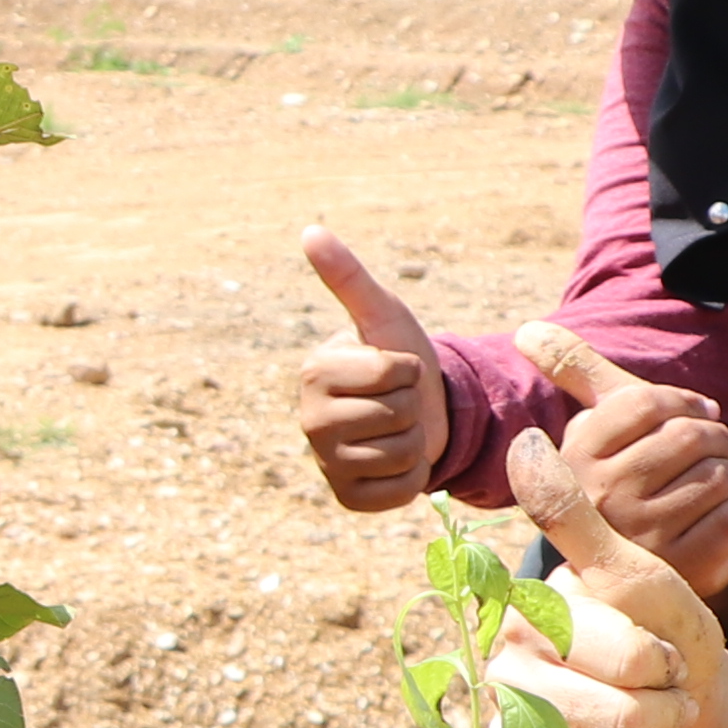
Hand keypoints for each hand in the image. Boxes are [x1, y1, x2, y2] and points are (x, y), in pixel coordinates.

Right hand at [295, 225, 447, 511]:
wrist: (418, 414)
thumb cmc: (399, 358)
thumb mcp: (382, 316)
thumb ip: (348, 277)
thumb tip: (310, 230)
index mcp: (314, 372)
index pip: (389, 374)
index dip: (409, 370)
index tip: (395, 369)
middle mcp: (309, 421)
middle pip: (396, 415)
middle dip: (412, 407)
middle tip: (398, 404)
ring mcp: (324, 463)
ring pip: (401, 454)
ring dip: (415, 442)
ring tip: (398, 430)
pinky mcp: (346, 498)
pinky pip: (399, 492)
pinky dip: (412, 478)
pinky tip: (395, 462)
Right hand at [504, 426, 727, 727]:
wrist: (677, 708)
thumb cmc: (659, 632)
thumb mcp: (632, 571)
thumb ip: (577, 517)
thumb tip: (527, 441)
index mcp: (523, 625)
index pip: (624, 656)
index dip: (661, 659)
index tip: (660, 649)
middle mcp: (501, 685)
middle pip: (621, 718)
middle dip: (664, 709)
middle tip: (662, 693)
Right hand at [534, 339, 727, 610]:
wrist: (635, 569)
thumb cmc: (624, 477)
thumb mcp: (599, 427)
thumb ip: (572, 373)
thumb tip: (526, 328)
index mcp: (574, 459)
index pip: (644, 402)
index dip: (684, 402)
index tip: (697, 413)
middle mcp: (598, 500)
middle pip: (688, 436)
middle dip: (716, 437)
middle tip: (717, 447)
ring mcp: (638, 540)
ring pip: (720, 475)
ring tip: (716, 481)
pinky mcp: (680, 570)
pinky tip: (721, 514)